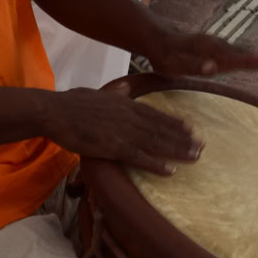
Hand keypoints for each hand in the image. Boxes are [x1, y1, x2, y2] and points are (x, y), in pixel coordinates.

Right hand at [47, 82, 203, 175]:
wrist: (55, 111)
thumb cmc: (71, 103)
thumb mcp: (98, 93)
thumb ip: (114, 92)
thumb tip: (124, 86)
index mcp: (126, 105)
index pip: (156, 114)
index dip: (175, 122)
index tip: (191, 129)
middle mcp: (129, 117)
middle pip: (162, 129)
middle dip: (183, 138)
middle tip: (202, 146)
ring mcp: (122, 132)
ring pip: (156, 142)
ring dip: (177, 150)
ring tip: (195, 157)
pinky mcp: (112, 147)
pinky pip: (139, 157)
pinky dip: (156, 164)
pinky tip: (170, 171)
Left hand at [147, 29, 257, 76]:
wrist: (156, 38)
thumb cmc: (164, 55)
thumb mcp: (173, 64)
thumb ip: (193, 66)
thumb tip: (213, 68)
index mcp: (210, 51)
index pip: (239, 59)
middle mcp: (217, 46)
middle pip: (245, 55)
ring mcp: (216, 46)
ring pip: (241, 53)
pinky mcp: (214, 49)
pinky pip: (234, 53)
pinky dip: (248, 56)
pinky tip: (257, 60)